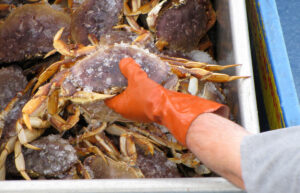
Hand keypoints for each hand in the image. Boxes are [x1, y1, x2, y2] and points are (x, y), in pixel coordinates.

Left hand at [105, 57, 228, 144]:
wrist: (171, 108)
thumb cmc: (150, 97)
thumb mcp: (137, 78)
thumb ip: (129, 68)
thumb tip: (124, 61)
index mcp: (119, 106)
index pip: (106, 98)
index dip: (105, 89)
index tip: (107, 80)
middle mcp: (128, 112)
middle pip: (120, 98)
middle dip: (120, 87)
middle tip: (121, 75)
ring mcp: (139, 113)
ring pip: (132, 99)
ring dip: (133, 90)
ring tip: (134, 77)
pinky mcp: (150, 111)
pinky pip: (143, 101)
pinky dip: (143, 93)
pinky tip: (146, 83)